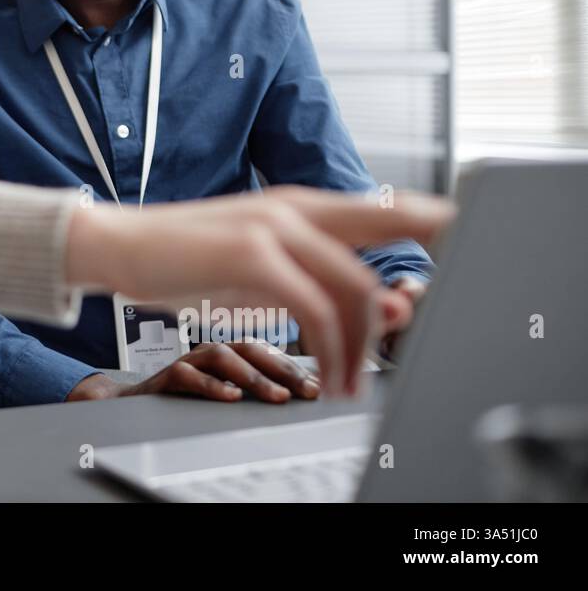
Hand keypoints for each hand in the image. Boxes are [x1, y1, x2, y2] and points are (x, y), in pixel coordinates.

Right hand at [65, 185, 453, 399]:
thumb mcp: (258, 272)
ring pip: (354, 284)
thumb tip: (383, 309)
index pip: (387, 207)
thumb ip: (315, 285)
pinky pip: (314, 305)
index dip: (436, 220)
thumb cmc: (184, 260)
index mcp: (301, 206)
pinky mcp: (252, 252)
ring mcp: (274, 224)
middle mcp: (296, 206)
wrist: (118, 245)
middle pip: (389, 229)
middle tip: (436, 320)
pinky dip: (332, 344)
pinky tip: (328, 371)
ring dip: (364, 342)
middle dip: (420, 277)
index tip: (472, 242)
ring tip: (353, 384)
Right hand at [67, 342, 320, 402]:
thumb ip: (251, 383)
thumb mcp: (221, 387)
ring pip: (223, 358)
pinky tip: (231, 397)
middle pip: (249, 348)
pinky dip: (212, 385)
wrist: (129, 403)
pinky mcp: (165, 376)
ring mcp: (186, 360)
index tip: (316, 387)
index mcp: (224, 350)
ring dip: (254, 377)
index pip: (264, 349)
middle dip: (282, 369)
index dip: (292, 365)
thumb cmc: (181, 394)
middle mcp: (207, 350)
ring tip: (276, 397)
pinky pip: (188, 376)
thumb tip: (296, 391)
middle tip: (305, 392)